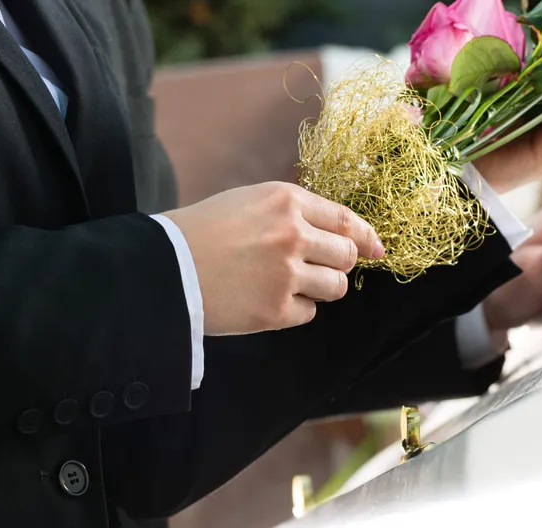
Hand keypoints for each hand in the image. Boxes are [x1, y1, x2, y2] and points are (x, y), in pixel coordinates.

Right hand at [165, 182, 384, 334]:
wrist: (164, 267)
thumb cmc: (202, 231)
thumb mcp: (248, 202)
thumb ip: (292, 213)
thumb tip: (341, 234)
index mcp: (287, 201)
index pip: (345, 220)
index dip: (365, 237)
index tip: (376, 249)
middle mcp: (293, 234)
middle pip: (346, 255)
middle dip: (339, 264)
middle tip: (318, 269)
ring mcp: (286, 274)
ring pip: (335, 287)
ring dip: (321, 288)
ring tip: (289, 285)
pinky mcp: (276, 310)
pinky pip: (308, 312)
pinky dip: (294, 309)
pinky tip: (266, 299)